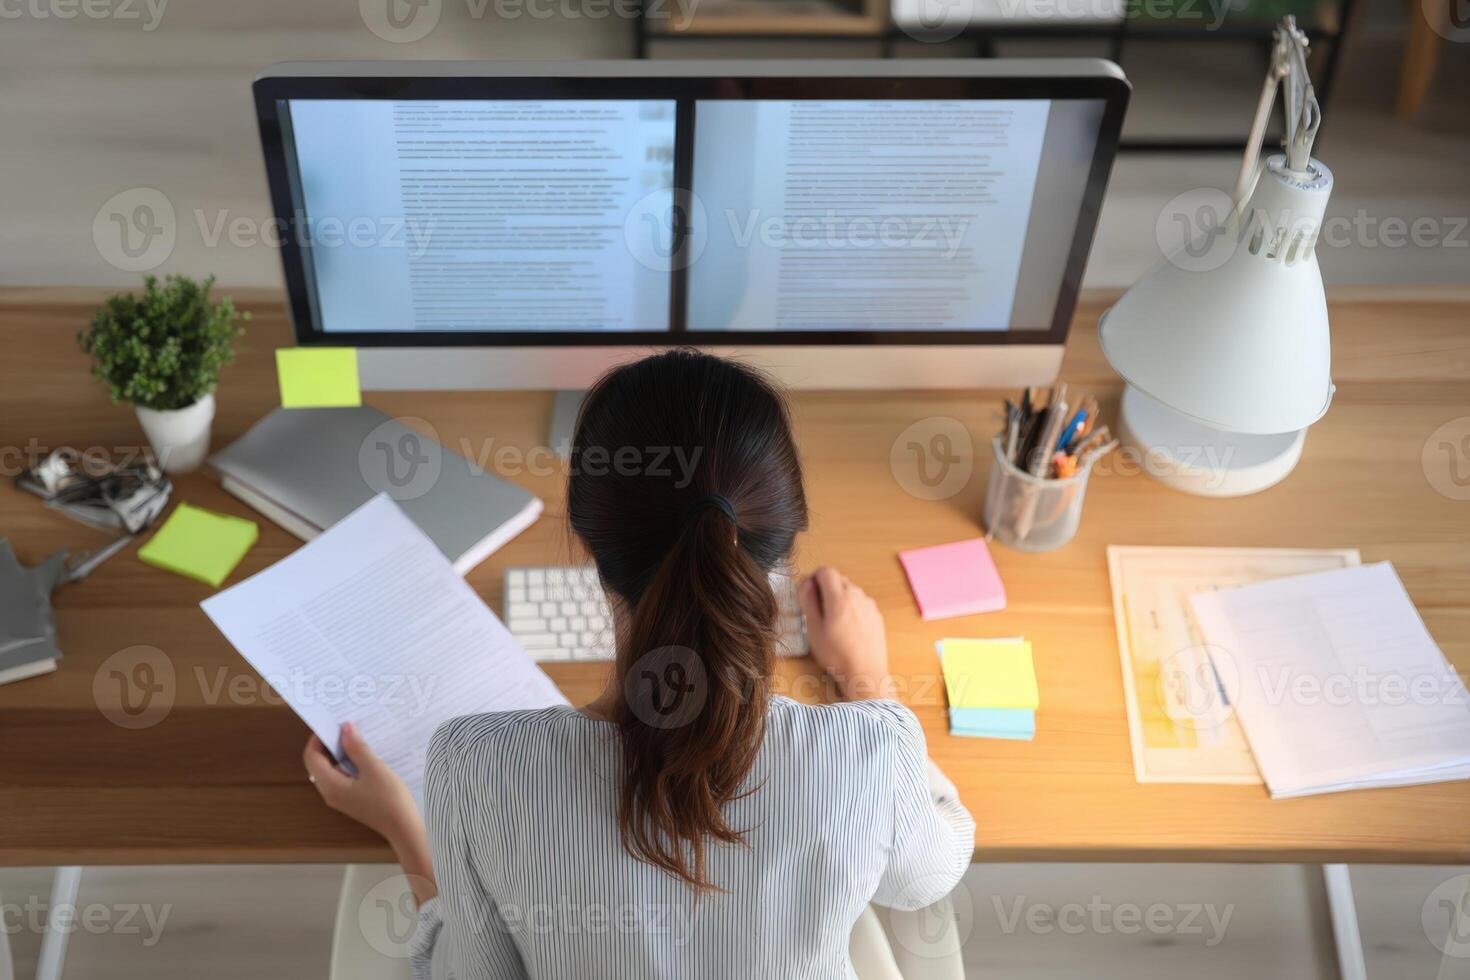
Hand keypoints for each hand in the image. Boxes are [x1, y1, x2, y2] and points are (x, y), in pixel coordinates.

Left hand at [304, 723, 423, 849]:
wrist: (403, 827)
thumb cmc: (389, 800)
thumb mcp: (374, 768)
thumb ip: (357, 748)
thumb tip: (345, 729)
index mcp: (330, 786)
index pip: (312, 757)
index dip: (318, 739)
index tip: (332, 724)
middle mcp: (330, 792)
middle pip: (319, 763)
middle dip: (329, 744)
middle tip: (346, 728)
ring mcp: (340, 797)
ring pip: (331, 769)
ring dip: (340, 753)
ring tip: (357, 738)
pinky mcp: (350, 798)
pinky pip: (342, 776)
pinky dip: (348, 762)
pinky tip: (364, 755)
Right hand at [797, 567, 893, 700]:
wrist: (865, 673)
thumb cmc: (836, 655)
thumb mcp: (813, 629)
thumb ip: (808, 601)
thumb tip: (806, 582)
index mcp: (840, 598)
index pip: (825, 570)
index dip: (814, 578)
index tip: (809, 593)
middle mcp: (857, 596)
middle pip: (838, 579)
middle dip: (826, 588)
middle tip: (819, 611)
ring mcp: (869, 605)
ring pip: (850, 590)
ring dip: (839, 598)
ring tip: (833, 623)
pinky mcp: (876, 615)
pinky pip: (860, 602)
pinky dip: (851, 607)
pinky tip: (848, 629)